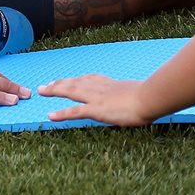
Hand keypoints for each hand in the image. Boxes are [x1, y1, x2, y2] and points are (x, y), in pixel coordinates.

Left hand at [37, 74, 152, 126]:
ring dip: (55, 90)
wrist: (150, 97)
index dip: (77, 79)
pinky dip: (61, 113)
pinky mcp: (96, 109)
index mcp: (111, 84)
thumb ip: (135, 96)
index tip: (69, 79)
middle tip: (47, 84)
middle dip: (60, 83)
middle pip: (76, 82)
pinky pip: (74, 111)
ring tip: (43, 91)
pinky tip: (50, 116)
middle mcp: (101, 88)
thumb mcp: (141, 94)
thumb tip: (142, 100)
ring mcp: (97, 98)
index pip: (90, 79)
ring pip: (71, 91)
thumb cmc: (151, 97)